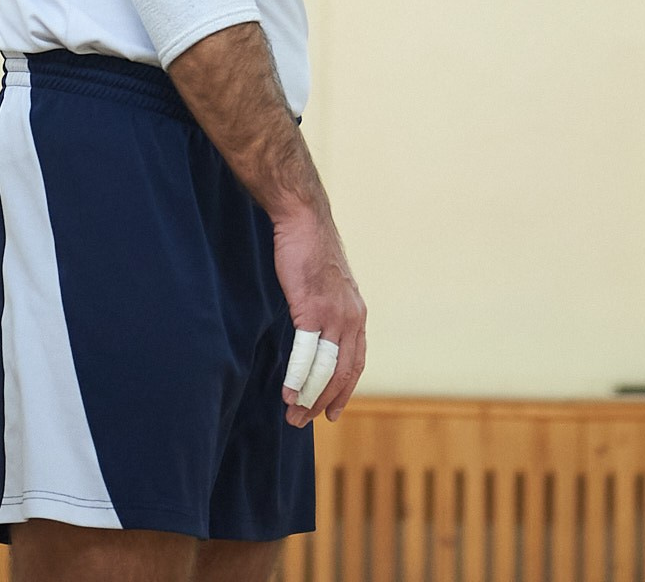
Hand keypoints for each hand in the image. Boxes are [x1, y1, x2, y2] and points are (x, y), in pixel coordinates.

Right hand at [270, 208, 365, 425]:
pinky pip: (305, 351)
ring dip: (308, 395)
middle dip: (323, 401)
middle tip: (303, 422)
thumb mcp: (328, 287)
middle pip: (341, 372)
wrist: (304, 222)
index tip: (331, 412)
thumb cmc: (310, 252)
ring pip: (325, 368)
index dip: (344, 391)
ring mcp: (333, 315)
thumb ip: (327, 313)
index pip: (355, 364)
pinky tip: (287, 392)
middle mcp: (352, 319)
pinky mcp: (311, 308)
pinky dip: (297, 376)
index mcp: (357, 315)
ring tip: (293, 415)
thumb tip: (315, 336)